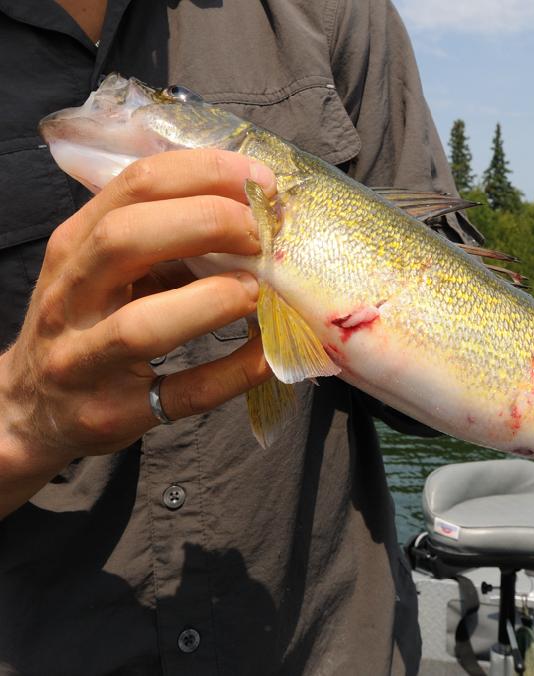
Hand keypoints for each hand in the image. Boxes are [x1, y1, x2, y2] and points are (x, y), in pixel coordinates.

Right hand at [0, 149, 274, 515]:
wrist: (32, 410)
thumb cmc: (87, 324)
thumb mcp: (104, 269)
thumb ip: (163, 238)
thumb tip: (255, 212)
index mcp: (75, 245)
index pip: (135, 185)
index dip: (205, 174)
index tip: (260, 181)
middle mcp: (69, 297)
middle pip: (125, 239)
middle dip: (206, 224)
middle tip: (262, 233)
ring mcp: (85, 361)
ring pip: (140, 326)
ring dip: (212, 300)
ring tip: (257, 290)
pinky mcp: (114, 413)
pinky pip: (183, 392)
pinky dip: (234, 371)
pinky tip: (268, 352)